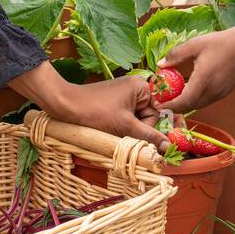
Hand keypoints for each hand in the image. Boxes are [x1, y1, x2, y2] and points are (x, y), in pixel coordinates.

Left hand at [51, 76, 169, 152]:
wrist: (66, 105)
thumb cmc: (96, 112)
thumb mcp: (125, 126)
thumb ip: (148, 136)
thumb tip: (168, 147)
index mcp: (141, 87)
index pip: (158, 112)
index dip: (152, 129)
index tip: (153, 144)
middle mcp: (135, 88)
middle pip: (148, 116)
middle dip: (139, 130)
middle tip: (127, 137)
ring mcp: (123, 95)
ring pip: (136, 119)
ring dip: (129, 130)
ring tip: (115, 133)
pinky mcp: (113, 102)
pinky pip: (126, 117)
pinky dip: (121, 127)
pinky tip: (112, 131)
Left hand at [157, 13, 234, 113]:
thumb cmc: (220, 43)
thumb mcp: (195, 45)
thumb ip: (176, 55)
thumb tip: (160, 65)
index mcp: (203, 80)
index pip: (184, 101)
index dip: (170, 106)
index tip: (158, 105)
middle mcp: (212, 91)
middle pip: (190, 107)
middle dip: (175, 107)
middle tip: (163, 101)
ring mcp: (220, 93)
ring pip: (198, 105)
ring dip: (185, 104)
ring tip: (174, 96)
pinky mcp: (224, 93)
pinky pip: (206, 101)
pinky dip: (195, 99)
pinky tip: (189, 90)